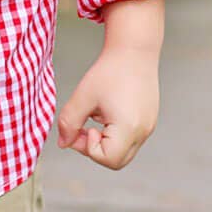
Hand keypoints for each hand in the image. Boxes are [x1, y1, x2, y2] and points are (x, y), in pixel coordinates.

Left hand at [56, 0, 163, 170]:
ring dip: (105, 140)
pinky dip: (114, 132)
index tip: (83, 126)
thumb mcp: (83, 96)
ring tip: (96, 114)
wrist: (134, 50)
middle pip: (116, 161)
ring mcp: (148, 127)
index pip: (107, 159)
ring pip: (123, 151)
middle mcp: (143, 132)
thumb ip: (69, 122)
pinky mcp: (149, 120)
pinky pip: (130, 139)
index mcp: (129, 128)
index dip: (88, 148)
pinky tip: (107, 110)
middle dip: (95, 148)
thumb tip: (63, 143)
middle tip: (84, 126)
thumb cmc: (109, 71)